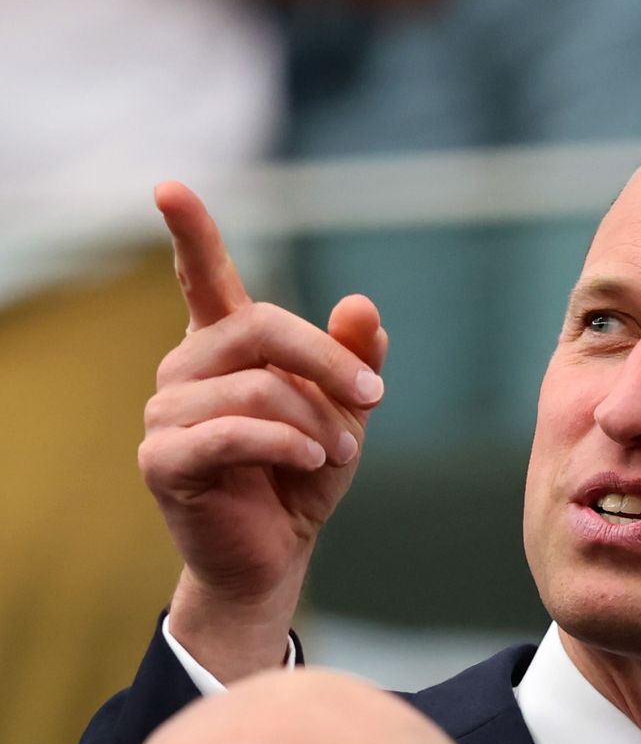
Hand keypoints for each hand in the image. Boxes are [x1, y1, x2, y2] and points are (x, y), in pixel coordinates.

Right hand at [140, 182, 387, 676]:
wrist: (275, 556)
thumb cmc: (303, 478)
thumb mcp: (342, 413)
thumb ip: (352, 359)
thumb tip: (363, 304)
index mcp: (224, 349)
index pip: (203, 280)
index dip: (191, 234)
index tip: (171, 187)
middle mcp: (186, 370)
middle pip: (257, 328)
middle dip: (326, 360)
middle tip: (374, 395)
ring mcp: (165, 413)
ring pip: (253, 386)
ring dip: (314, 419)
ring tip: (339, 453)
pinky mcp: (163, 459)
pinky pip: (231, 433)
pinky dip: (286, 444)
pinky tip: (312, 462)